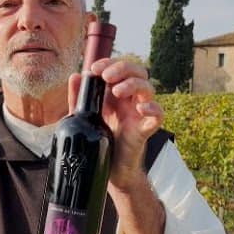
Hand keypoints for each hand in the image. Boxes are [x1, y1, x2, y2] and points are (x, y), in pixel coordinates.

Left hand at [68, 58, 164, 194]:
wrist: (111, 170)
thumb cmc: (102, 142)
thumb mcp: (85, 118)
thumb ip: (79, 99)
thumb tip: (75, 76)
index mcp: (117, 95)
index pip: (121, 69)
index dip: (110, 63)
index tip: (95, 68)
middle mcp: (131, 101)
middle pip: (138, 73)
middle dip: (123, 69)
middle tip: (107, 76)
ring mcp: (140, 114)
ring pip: (148, 88)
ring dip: (134, 84)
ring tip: (118, 91)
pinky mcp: (146, 130)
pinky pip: (158, 115)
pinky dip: (153, 108)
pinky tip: (141, 109)